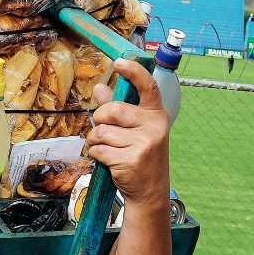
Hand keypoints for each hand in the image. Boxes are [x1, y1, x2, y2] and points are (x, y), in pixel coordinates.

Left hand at [88, 58, 170, 204]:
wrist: (149, 191)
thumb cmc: (141, 156)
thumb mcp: (135, 130)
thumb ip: (117, 108)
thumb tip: (99, 89)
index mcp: (157, 114)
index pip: (148, 87)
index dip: (133, 72)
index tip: (120, 63)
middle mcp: (154, 127)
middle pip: (113, 110)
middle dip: (100, 119)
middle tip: (103, 129)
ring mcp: (144, 144)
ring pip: (102, 131)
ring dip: (96, 140)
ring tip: (108, 148)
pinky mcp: (130, 160)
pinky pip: (99, 149)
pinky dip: (96, 154)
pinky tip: (108, 159)